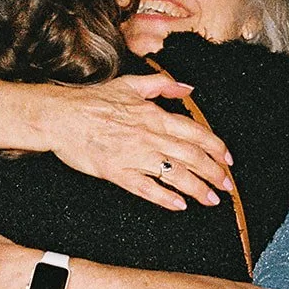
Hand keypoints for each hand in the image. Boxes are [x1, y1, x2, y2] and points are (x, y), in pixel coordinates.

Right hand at [42, 75, 233, 211]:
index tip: (228, 160)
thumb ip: (162, 85)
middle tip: (226, 186)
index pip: (196, 133)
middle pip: (192, 157)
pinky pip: (146, 188)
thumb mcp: (131, 83)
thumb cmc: (92, 100)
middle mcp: (149, 136)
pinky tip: (179, 205)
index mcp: (155, 116)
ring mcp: (134, 156)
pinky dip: (165, 198)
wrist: (60, 116)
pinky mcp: (117, 172)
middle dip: (214, 173)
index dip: (217, 148)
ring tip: (211, 199)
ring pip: (175, 175)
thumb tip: (187, 88)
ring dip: (197, 188)